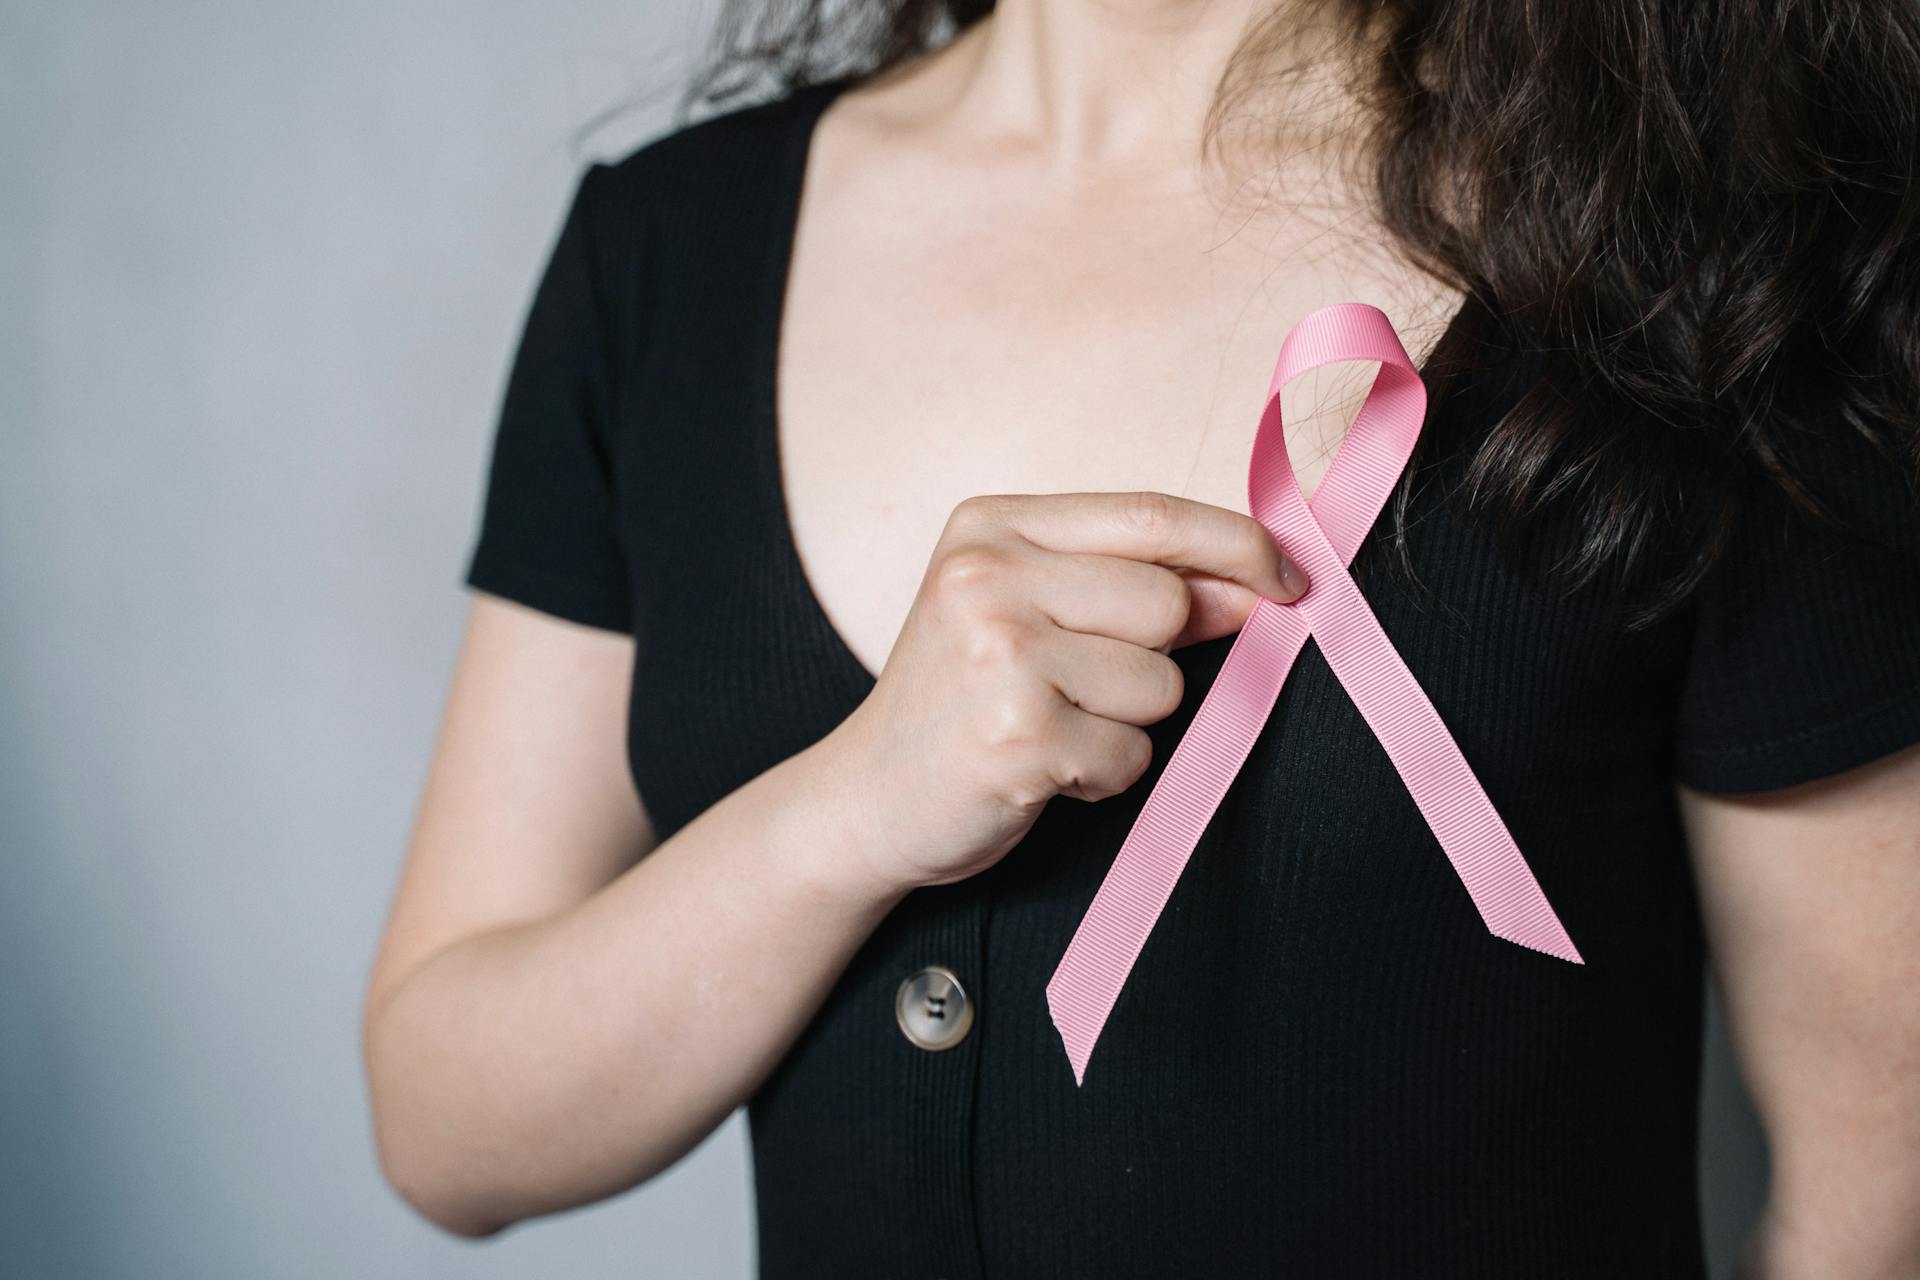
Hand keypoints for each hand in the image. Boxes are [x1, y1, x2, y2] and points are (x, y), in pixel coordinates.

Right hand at [819, 490, 1308, 895]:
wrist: (865, 799)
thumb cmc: (959, 700)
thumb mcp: (1022, 608)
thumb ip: (1129, 582)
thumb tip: (1259, 581)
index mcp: (990, 526)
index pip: (1152, 515)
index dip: (1238, 546)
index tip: (1289, 579)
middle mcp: (986, 577)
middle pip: (1167, 603)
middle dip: (1155, 657)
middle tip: (1080, 686)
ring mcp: (998, 656)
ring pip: (1160, 684)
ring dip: (1126, 724)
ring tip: (1050, 727)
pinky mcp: (1017, 737)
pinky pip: (1132, 755)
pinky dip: (1103, 776)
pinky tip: (1041, 770)